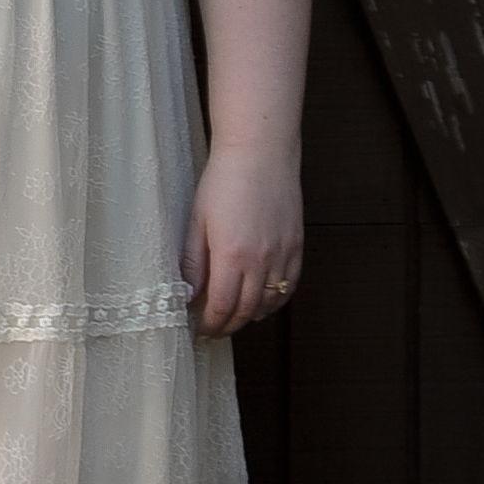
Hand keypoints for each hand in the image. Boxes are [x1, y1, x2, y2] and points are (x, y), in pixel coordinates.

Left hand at [186, 141, 303, 335]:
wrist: (260, 153)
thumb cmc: (223, 182)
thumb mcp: (197, 221)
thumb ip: (194, 262)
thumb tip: (187, 293)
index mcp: (232, 256)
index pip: (222, 307)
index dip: (210, 324)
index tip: (200, 329)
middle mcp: (261, 261)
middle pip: (246, 310)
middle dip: (228, 325)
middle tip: (214, 329)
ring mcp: (283, 254)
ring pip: (269, 302)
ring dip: (251, 316)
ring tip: (235, 319)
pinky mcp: (297, 246)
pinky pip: (289, 286)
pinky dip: (276, 301)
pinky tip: (263, 303)